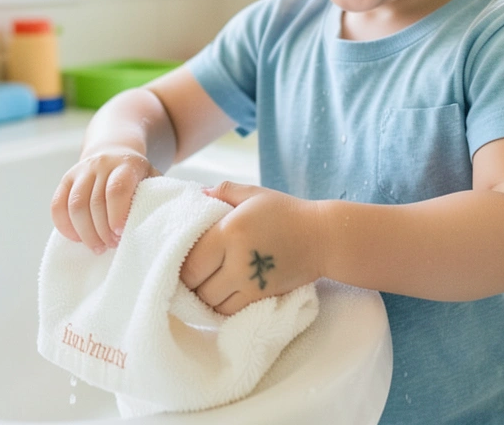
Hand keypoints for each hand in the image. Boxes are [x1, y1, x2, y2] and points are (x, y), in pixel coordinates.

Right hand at [51, 148, 159, 253]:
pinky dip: (64, 226)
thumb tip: (154, 224)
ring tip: (98, 247)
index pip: (117, 189)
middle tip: (111, 245)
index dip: (117, 213)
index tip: (119, 233)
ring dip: (85, 232)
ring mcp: (81, 170)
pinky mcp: (66, 180)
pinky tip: (77, 238)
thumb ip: (154, 196)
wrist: (114, 152)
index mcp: (126, 164)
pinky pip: (57, 205)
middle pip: (94, 202)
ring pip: (75, 205)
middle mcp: (101, 164)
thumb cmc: (136, 175)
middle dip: (102, 230)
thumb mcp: (151, 179)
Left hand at [180, 182, 324, 315]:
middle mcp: (237, 260)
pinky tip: (223, 293)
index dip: (181, 266)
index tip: (183, 259)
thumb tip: (197, 194)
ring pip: (211, 303)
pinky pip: (229, 312)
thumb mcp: (254, 194)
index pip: (190, 262)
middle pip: (197, 286)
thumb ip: (222, 191)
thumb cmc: (286, 212)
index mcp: (230, 232)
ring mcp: (250, 283)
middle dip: (191, 283)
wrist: (322, 238)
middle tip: (194, 272)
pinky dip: (220, 307)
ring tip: (207, 283)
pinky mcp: (261, 297)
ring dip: (204, 296)